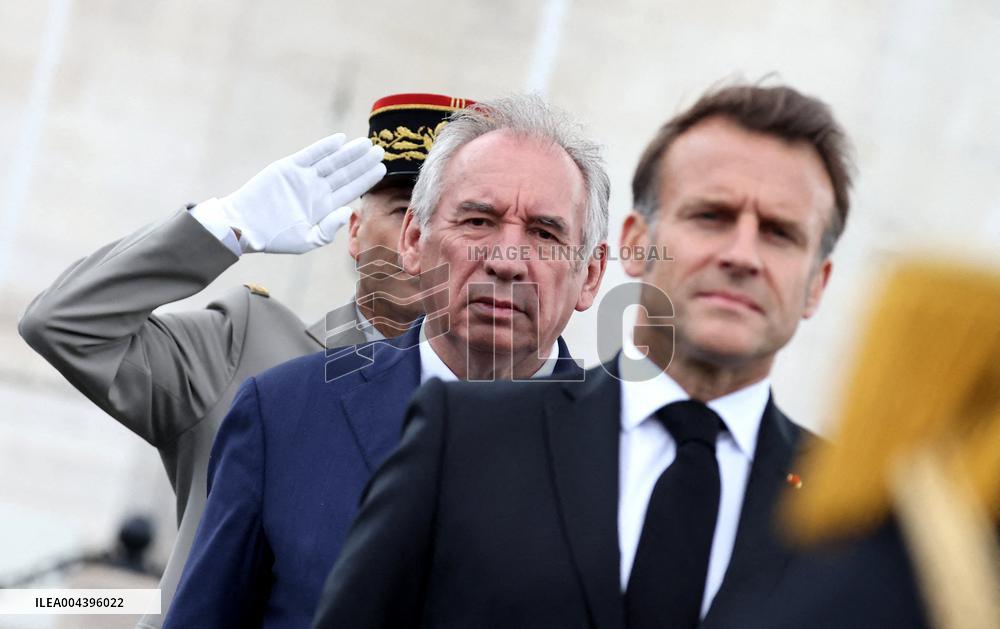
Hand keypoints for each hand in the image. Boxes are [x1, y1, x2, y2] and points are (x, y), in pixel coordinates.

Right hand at [213, 134, 384, 253]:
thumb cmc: (274, 238)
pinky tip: (341, 140)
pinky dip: (325, 147)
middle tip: (381, 150)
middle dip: (363, 162)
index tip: (382, 169)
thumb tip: (348, 211)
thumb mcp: (306, 240)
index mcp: (323, 206)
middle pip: (345, 173)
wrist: (245, 226)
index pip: (350, 189)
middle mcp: (316, 189)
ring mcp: (303, 177)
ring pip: (332, 161)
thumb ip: (328, 228)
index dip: (366, 179)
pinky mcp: (288, 167)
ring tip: (366, 143)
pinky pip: (311, 154)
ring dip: (349, 152)